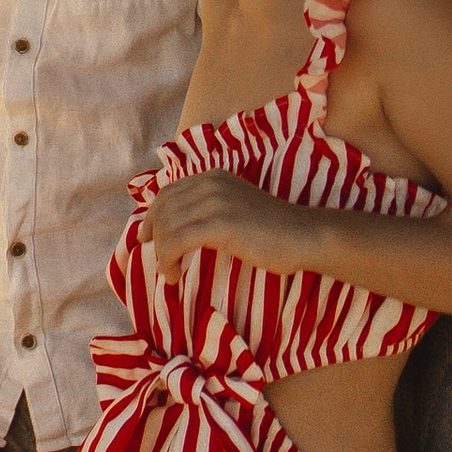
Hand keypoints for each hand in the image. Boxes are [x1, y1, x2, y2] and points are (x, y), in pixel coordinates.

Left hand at [137, 169, 317, 282]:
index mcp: (213, 177)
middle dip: (154, 237)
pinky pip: (178, 240)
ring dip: (161, 253)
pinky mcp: (221, 223)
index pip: (168, 193)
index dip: (152, 217)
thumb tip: (178, 227)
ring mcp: (216, 201)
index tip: (148, 240)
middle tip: (159, 262)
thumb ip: (209, 210)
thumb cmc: (273, 231)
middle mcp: (210, 183)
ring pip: (167, 226)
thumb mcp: (235, 210)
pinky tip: (174, 274)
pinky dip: (168, 259)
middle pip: (163, 208)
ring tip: (170, 273)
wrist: (303, 236)